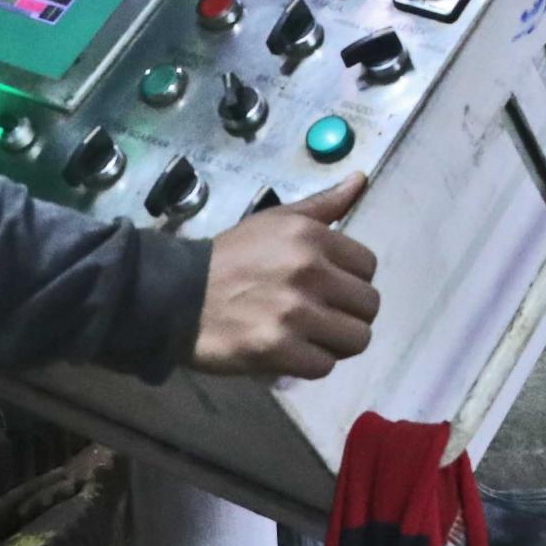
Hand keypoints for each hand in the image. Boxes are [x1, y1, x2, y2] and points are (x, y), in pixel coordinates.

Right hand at [191, 175, 380, 378]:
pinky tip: (291, 351)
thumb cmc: (231, 256)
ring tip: (311, 335)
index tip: (330, 286)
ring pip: (355, 339)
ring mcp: (294, 313)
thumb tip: (361, 179)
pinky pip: (324, 366)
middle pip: (368, 306)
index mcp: (311, 237)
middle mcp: (308, 272)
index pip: (368, 266)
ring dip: (336, 342)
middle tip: (322, 315)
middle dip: (349, 313)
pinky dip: (310, 363)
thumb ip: (323, 205)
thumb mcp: (276, 220)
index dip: (352, 280)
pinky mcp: (278, 349)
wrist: (176, 296)